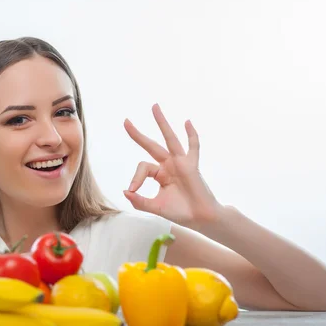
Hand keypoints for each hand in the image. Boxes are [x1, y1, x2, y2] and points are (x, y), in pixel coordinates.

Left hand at [123, 104, 221, 229]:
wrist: (200, 218)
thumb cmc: (180, 212)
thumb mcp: (155, 207)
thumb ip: (140, 201)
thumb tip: (125, 192)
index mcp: (160, 174)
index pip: (143, 167)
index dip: (135, 177)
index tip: (133, 190)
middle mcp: (169, 165)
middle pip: (151, 145)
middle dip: (138, 134)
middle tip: (125, 121)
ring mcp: (181, 163)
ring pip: (169, 139)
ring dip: (161, 123)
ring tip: (154, 107)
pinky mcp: (192, 166)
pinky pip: (193, 147)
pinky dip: (191, 135)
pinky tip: (187, 122)